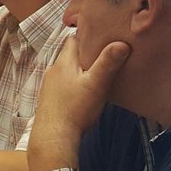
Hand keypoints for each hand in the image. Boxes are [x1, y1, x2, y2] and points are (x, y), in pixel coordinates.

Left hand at [29, 34, 129, 167]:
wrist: (54, 137)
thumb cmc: (75, 109)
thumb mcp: (96, 84)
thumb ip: (108, 63)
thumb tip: (121, 43)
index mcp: (63, 62)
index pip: (73, 39)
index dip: (87, 34)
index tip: (102, 32)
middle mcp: (53, 70)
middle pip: (70, 54)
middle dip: (86, 52)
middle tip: (104, 51)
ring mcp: (49, 85)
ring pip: (66, 69)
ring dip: (79, 68)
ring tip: (97, 70)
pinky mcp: (49, 99)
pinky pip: (63, 83)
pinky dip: (73, 81)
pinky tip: (83, 90)